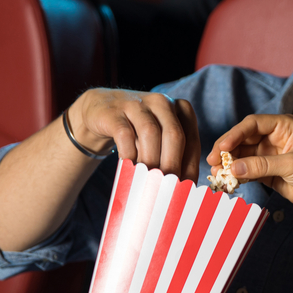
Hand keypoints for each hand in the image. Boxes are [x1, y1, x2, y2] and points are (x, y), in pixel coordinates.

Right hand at [71, 88, 199, 178]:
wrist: (100, 110)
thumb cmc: (138, 131)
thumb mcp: (160, 139)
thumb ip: (174, 156)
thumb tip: (184, 189)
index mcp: (182, 109)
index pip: (192, 141)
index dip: (191, 167)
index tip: (187, 189)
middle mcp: (162, 102)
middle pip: (174, 136)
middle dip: (173, 165)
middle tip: (169, 189)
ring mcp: (137, 104)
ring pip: (150, 133)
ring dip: (151, 161)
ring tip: (149, 182)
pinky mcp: (114, 112)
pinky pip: (124, 134)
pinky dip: (128, 154)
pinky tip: (129, 169)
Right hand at [209, 114, 292, 220]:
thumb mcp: (292, 165)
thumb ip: (262, 165)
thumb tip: (233, 167)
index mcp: (285, 125)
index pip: (253, 124)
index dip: (235, 134)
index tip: (222, 147)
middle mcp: (275, 137)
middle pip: (243, 139)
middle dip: (227, 150)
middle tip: (212, 162)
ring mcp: (270, 154)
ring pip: (242, 155)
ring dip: (229, 164)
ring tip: (216, 174)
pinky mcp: (267, 171)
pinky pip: (247, 170)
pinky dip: (236, 175)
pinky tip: (227, 180)